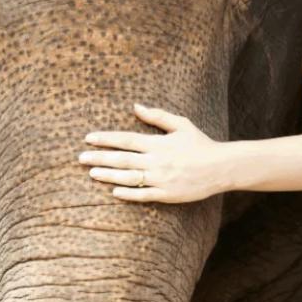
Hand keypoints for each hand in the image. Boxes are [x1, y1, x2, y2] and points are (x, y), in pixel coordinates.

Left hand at [79, 103, 230, 202]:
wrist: (221, 167)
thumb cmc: (200, 144)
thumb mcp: (181, 124)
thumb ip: (157, 116)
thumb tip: (135, 106)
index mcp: (158, 143)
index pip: (125, 140)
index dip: (105, 139)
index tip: (88, 138)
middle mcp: (156, 161)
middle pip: (122, 159)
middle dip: (99, 158)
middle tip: (80, 158)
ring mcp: (161, 179)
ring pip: (128, 177)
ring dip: (108, 175)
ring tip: (91, 173)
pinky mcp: (167, 194)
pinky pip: (143, 195)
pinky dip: (128, 194)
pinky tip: (114, 192)